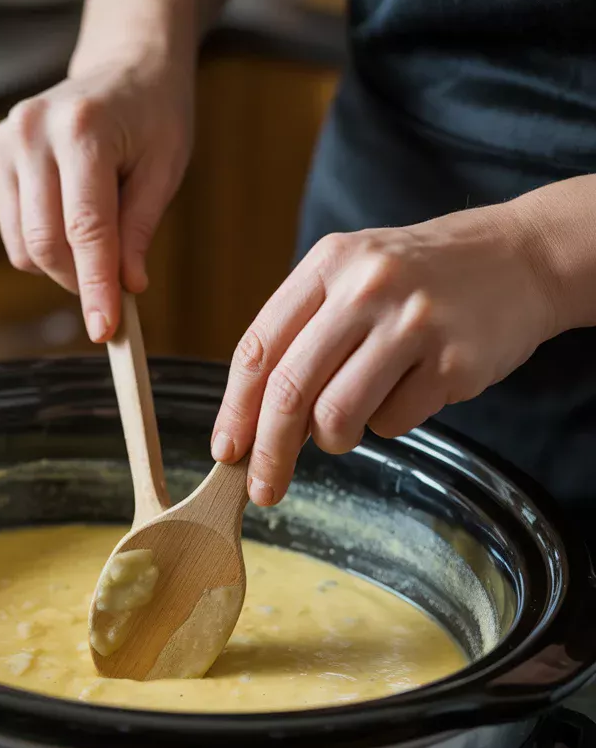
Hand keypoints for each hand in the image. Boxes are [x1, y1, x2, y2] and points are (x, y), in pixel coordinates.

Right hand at [0, 54, 192, 341]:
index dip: (95, 286)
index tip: (105, 329)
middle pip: (46, 244)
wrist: (123, 68)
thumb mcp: (165, 168)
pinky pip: (15, 234)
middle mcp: (33, 131)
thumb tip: (125, 288)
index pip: (85, 228)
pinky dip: (44, 246)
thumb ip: (140, 229)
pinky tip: (69, 217)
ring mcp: (5, 142)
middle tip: (112, 292)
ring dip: (63, 266)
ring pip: (25, 247)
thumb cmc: (152, 117)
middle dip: (80, 282)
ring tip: (97, 240)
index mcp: (83, 129)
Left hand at [211, 204, 557, 505]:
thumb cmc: (421, 278)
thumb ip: (303, 336)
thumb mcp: (354, 277)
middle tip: (262, 490)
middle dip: (268, 453)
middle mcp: (366, 288)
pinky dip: (389, 423)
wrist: (521, 258)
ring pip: (337, 416)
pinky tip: (408, 391)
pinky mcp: (452, 362)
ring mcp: (412, 324)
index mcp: (329, 264)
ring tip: (351, 422)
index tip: (225, 452)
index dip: (234, 410)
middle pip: (289, 392)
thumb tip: (255, 424)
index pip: (258, 349)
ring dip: (333, 439)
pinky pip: (393, 424)